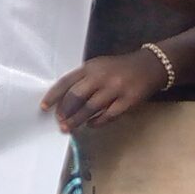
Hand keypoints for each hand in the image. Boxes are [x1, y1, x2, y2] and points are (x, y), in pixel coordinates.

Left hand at [41, 53, 162, 132]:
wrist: (151, 66)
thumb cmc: (119, 68)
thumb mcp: (99, 67)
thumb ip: (83, 80)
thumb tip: (63, 101)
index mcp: (91, 67)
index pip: (67, 81)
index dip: (54, 95)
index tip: (44, 107)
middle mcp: (102, 76)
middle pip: (77, 96)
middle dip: (65, 111)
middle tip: (59, 122)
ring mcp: (116, 88)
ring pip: (91, 108)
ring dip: (77, 120)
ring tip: (69, 128)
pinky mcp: (128, 100)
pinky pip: (108, 115)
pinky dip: (97, 122)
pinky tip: (90, 125)